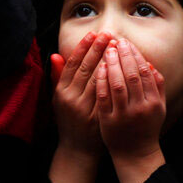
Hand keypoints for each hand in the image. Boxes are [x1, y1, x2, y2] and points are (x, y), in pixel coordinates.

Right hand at [51, 31, 110, 155]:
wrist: (79, 149)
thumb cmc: (69, 120)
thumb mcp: (58, 98)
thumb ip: (58, 77)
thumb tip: (54, 54)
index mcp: (62, 92)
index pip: (73, 64)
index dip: (83, 48)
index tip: (93, 33)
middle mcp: (73, 99)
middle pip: (88, 69)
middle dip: (98, 49)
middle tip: (109, 34)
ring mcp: (87, 109)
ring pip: (101, 80)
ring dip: (111, 61)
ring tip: (119, 46)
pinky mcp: (101, 117)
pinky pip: (112, 95)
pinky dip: (120, 80)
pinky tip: (128, 69)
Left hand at [95, 38, 165, 160]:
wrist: (135, 153)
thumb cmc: (147, 127)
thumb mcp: (159, 108)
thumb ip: (158, 86)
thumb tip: (149, 64)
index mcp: (154, 102)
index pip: (144, 72)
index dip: (136, 55)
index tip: (128, 43)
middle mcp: (140, 108)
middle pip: (131, 75)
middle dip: (123, 55)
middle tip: (116, 41)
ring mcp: (124, 114)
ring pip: (117, 84)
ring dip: (111, 64)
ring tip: (107, 50)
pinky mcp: (109, 120)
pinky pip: (104, 96)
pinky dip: (101, 80)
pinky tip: (98, 68)